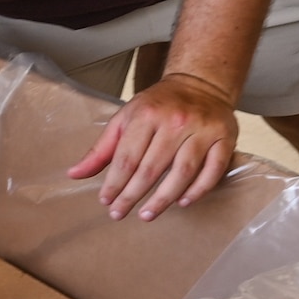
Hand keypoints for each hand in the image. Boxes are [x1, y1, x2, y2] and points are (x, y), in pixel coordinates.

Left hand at [67, 72, 238, 220]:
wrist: (200, 84)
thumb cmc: (157, 105)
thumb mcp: (125, 119)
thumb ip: (101, 149)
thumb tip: (74, 174)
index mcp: (146, 115)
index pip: (127, 157)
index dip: (115, 183)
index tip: (106, 202)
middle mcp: (175, 122)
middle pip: (151, 168)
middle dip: (133, 195)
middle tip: (120, 214)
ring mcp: (202, 130)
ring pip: (182, 172)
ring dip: (163, 198)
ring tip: (147, 214)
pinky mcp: (224, 139)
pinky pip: (212, 171)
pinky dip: (197, 190)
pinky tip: (182, 202)